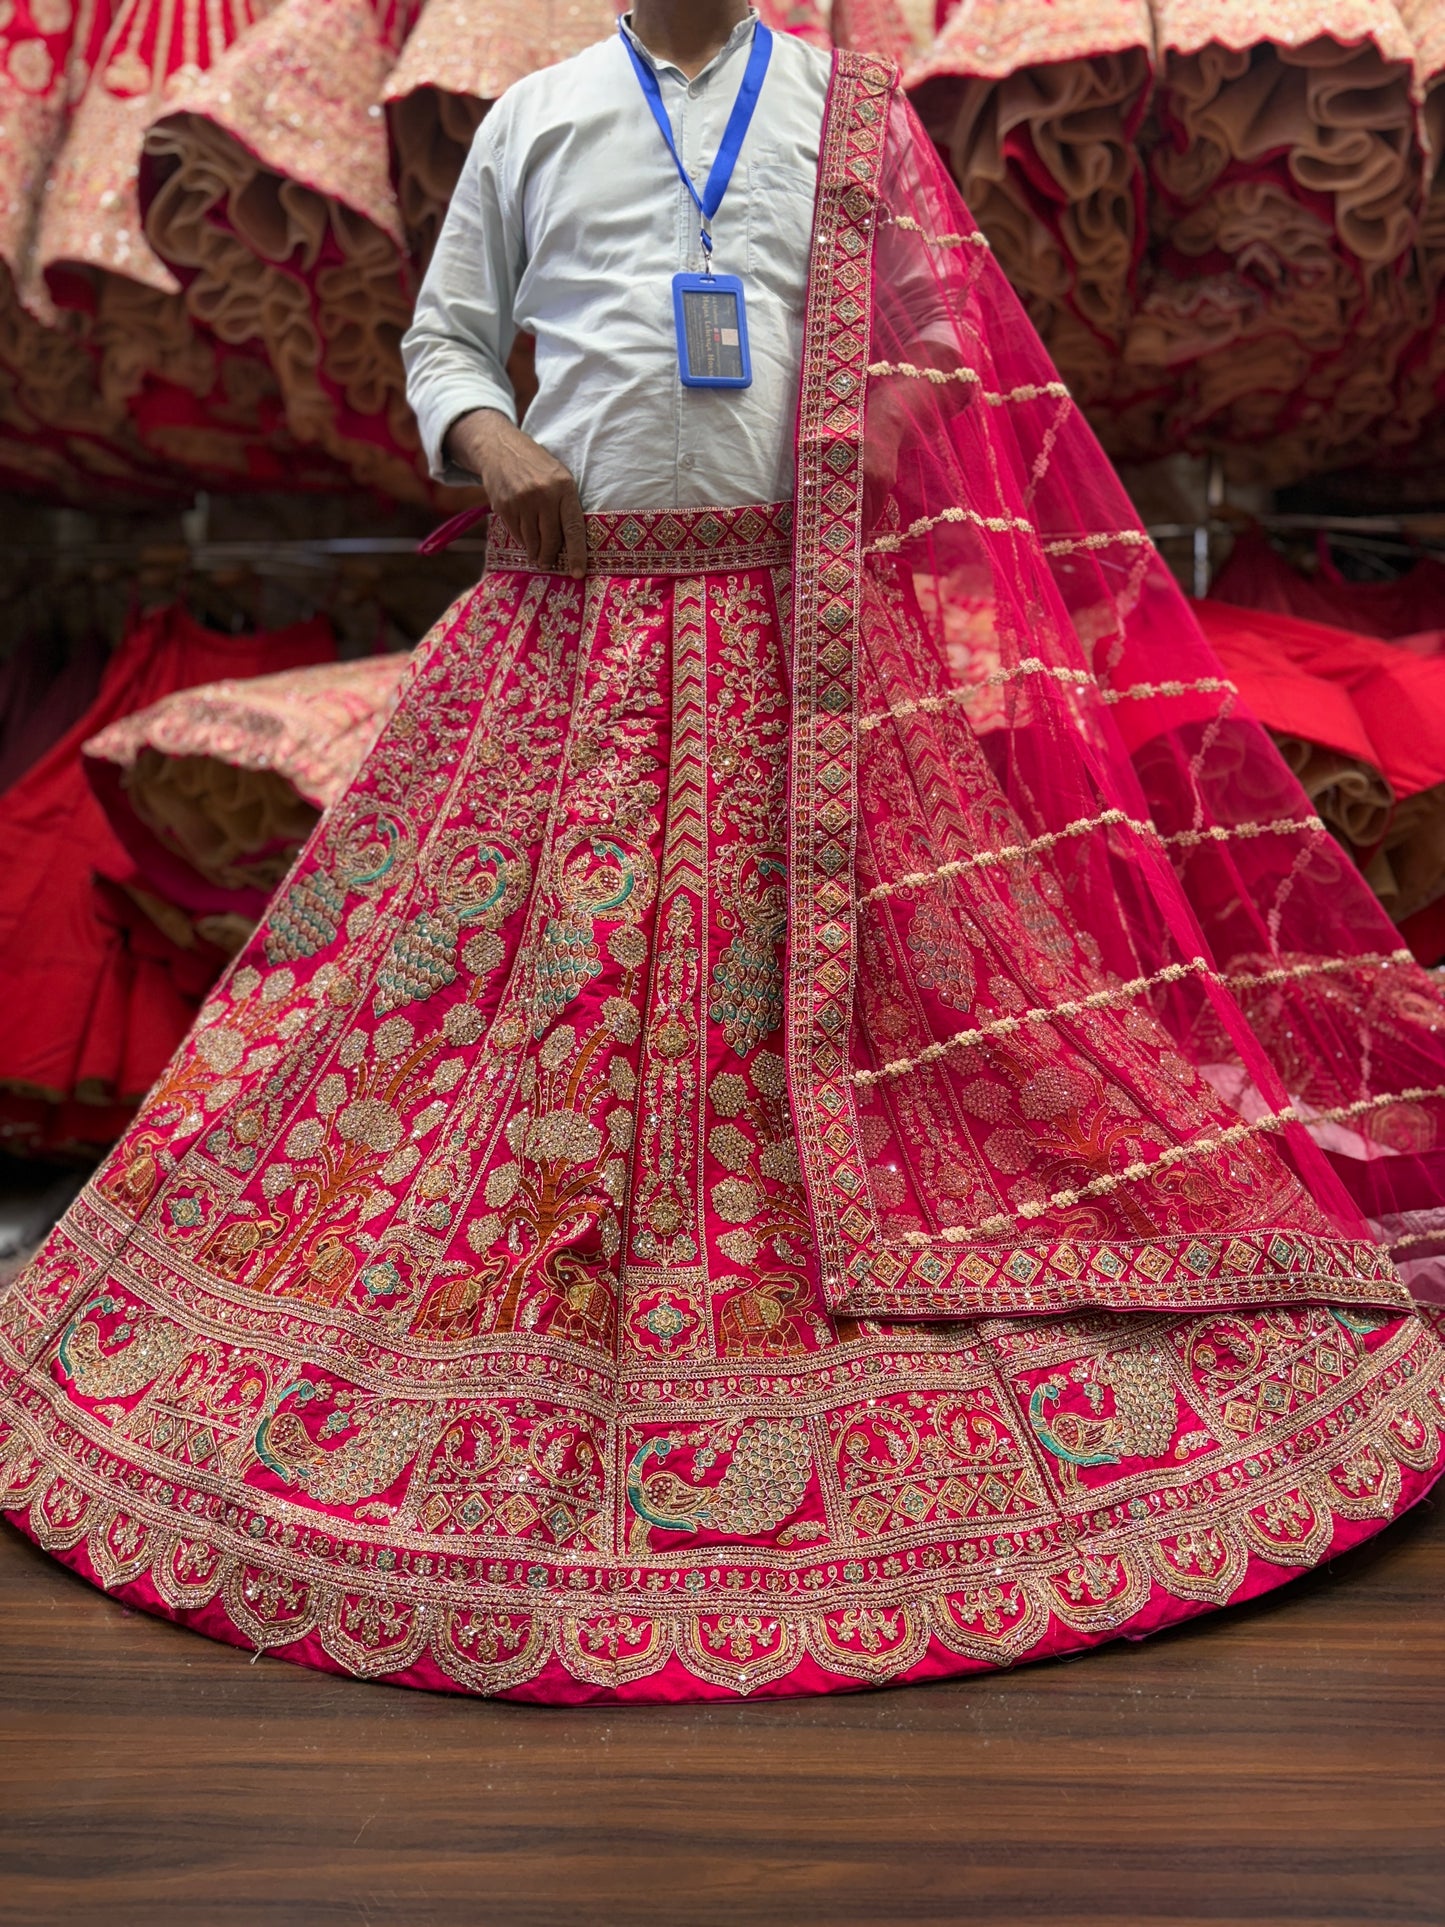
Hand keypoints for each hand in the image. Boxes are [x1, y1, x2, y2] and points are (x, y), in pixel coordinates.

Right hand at [444, 407, 586, 577]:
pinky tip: (523, 535)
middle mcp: (543, 495)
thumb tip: (570, 542)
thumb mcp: (559, 477)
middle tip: (548, 564)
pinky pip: (516, 534)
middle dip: (550, 557)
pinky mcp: (504, 506)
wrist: (500, 448)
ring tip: (536, 555)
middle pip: (550, 540)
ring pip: (532, 541)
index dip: (576, 554)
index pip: (573, 528)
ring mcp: (522, 501)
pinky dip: (521, 539)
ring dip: (535, 552)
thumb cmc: (536, 466)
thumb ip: (565, 505)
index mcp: (564, 487)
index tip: (578, 573)